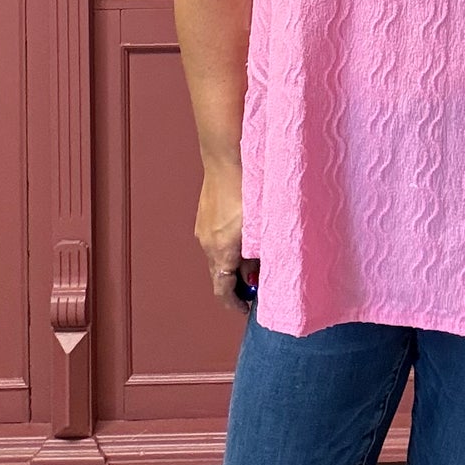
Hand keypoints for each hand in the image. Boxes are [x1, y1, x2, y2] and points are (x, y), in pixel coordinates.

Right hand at [195, 160, 259, 314]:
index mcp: (222, 251)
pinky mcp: (204, 215)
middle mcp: (208, 244)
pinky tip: (244, 232)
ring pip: (218, 255)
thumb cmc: (247, 189)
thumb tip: (260, 269)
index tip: (245, 308)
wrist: (226, 157)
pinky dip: (228, 245)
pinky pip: (215, 239)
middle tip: (257, 280)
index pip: (223, 290)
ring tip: (255, 254)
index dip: (235, 303)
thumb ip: (260, 253)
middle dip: (238, 281)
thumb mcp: (261, 226)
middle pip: (220, 274)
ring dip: (233, 261)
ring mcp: (204, 229)